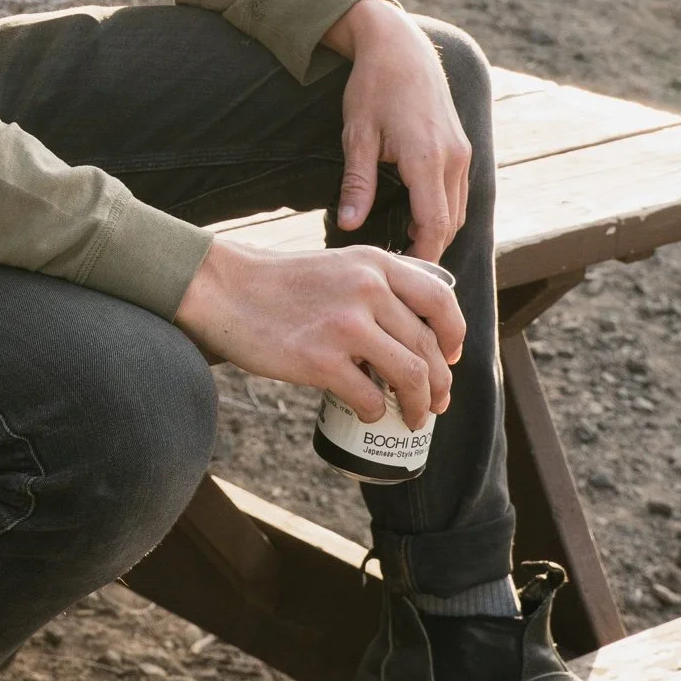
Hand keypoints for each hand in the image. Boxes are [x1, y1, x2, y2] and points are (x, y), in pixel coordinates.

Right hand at [175, 235, 463, 430]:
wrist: (226, 289)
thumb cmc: (280, 283)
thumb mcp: (338, 264)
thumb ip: (375, 284)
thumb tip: (412, 328)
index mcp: (376, 264)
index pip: (440, 300)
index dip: (455, 335)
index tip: (452, 356)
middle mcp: (368, 289)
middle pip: (428, 347)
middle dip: (439, 382)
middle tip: (436, 402)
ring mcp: (345, 326)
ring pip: (410, 375)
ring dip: (418, 404)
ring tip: (412, 417)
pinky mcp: (320, 360)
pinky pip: (369, 397)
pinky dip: (376, 413)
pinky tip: (369, 414)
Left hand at [321, 0, 471, 262]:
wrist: (400, 46)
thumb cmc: (373, 87)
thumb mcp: (357, 135)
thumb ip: (357, 184)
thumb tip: (349, 225)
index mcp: (427, 158)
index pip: (433, 226)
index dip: (421, 257)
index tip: (401, 276)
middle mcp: (454, 158)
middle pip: (449, 223)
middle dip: (428, 250)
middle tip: (397, 270)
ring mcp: (463, 152)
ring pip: (458, 210)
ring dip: (437, 232)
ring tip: (405, 250)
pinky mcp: (463, 146)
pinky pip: (460, 192)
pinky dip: (444, 212)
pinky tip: (418, 220)